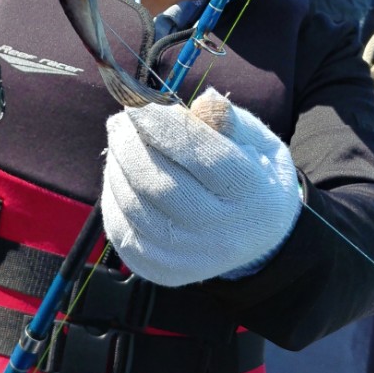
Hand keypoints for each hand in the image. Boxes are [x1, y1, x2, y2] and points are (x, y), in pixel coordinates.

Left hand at [102, 87, 300, 286]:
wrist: (260, 240)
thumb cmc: (254, 177)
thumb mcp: (259, 143)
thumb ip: (231, 121)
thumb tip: (203, 100)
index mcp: (250, 194)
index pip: (200, 156)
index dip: (162, 126)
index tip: (139, 103)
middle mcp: (221, 233)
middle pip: (160, 185)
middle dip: (130, 146)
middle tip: (119, 122)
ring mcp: (190, 258)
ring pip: (135, 207)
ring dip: (116, 168)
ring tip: (120, 144)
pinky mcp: (164, 272)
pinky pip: (122, 231)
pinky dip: (113, 198)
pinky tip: (119, 175)